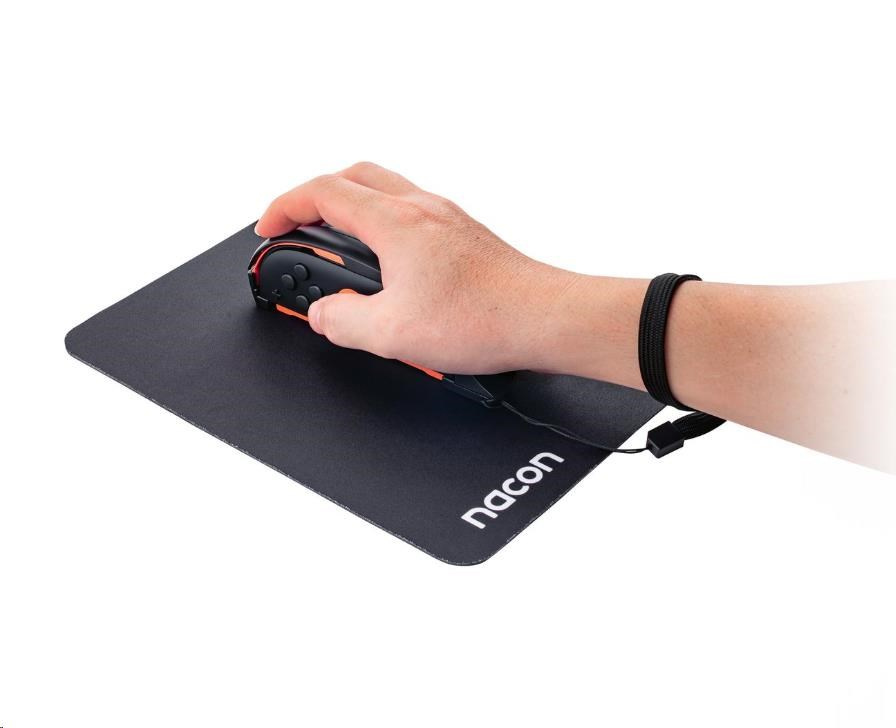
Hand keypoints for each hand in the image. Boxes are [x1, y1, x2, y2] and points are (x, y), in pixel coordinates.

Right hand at [255, 162, 586, 374]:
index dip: (284, 207)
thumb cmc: (485, 318)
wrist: (545, 319)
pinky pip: (412, 213)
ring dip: (353, 209)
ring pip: (386, 190)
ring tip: (340, 251)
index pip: (321, 192)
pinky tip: (389, 266)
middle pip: (353, 175)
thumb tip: (324, 313)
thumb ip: (343, 321)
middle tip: (300, 228)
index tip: (269, 229)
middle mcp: (422, 208)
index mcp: (395, 221)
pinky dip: (386, 226)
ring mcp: (448, 218)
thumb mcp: (392, 333)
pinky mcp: (467, 235)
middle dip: (315, 197)